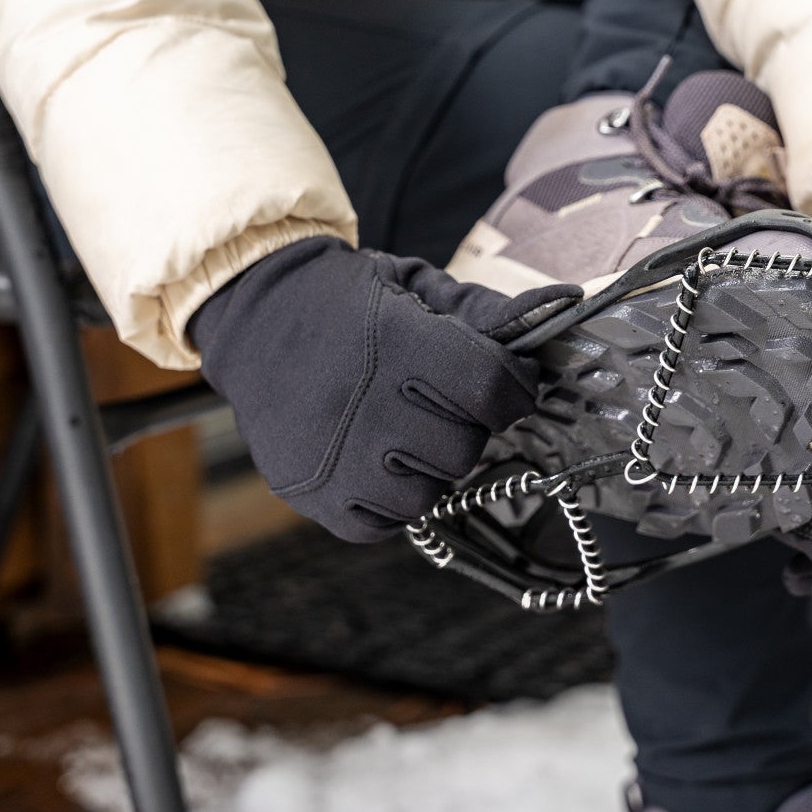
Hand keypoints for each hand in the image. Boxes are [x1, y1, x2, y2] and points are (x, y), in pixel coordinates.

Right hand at [189, 238, 576, 542]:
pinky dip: (391, 503)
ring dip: (431, 469)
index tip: (508, 382)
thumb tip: (559, 309)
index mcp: (394, 344)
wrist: (252, 316)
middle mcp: (362, 406)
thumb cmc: (345, 302)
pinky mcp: (310, 492)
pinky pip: (381, 524)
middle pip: (463, 447)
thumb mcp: (414, 287)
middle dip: (469, 426)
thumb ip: (484, 311)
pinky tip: (381, 465)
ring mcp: (333, 458)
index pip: (491, 388)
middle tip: (445, 404)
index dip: (515, 387)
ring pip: (426, 494)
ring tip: (408, 433)